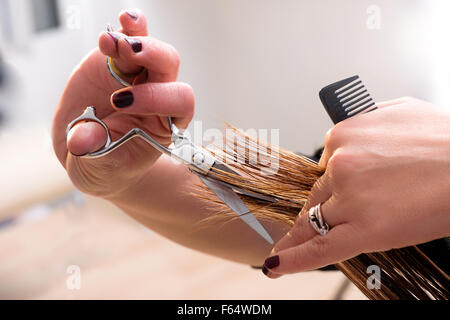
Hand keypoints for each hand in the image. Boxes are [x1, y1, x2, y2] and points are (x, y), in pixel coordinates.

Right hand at [52, 9, 193, 197]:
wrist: (87, 152)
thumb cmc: (104, 165)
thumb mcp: (97, 168)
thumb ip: (94, 154)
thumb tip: (82, 141)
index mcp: (164, 123)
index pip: (179, 101)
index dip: (156, 97)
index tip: (121, 102)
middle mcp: (157, 96)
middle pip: (169, 66)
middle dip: (152, 55)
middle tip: (127, 53)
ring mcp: (137, 76)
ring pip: (151, 48)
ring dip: (134, 38)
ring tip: (109, 43)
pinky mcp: (116, 62)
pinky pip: (130, 37)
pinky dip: (128, 26)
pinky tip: (121, 21)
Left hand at [263, 97, 449, 276]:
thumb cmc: (446, 140)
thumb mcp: (399, 112)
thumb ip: (367, 122)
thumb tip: (354, 133)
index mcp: (344, 133)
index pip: (325, 166)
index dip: (328, 186)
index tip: (322, 195)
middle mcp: (341, 163)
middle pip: (319, 194)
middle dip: (324, 208)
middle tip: (322, 222)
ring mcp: (350, 195)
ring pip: (316, 219)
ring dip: (305, 233)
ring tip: (287, 246)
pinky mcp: (364, 227)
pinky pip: (321, 247)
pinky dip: (294, 259)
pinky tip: (276, 264)